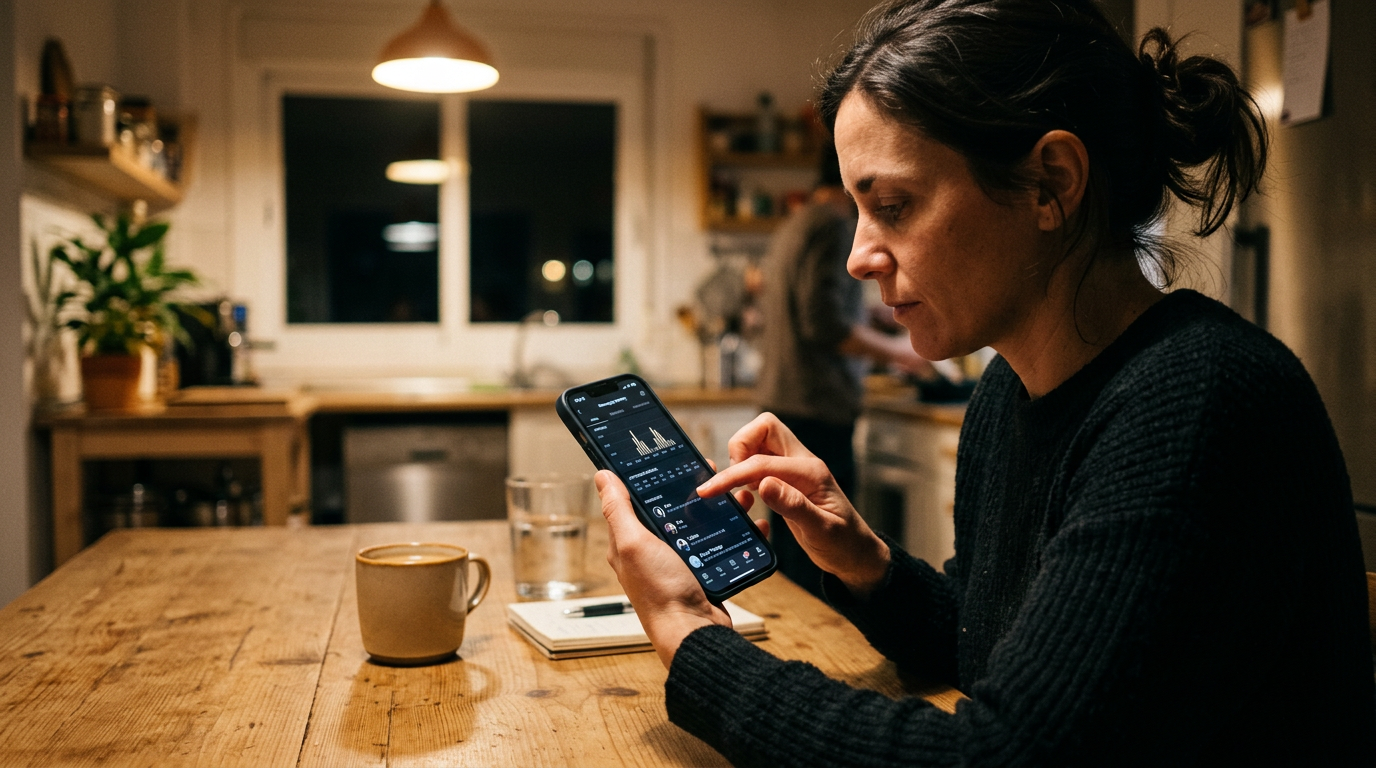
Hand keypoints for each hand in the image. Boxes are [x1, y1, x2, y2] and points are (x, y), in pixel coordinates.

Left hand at [595, 470, 732, 668]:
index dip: (651, 475)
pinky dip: (734, 531)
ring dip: (717, 507)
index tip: (669, 456)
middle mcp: (652, 550)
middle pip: (671, 507)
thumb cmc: (660, 593)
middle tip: (710, 470)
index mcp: (629, 541)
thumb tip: (602, 476)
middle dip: (691, 488)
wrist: (695, 633)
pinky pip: (718, 544)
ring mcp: (679, 561)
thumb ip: (618, 510)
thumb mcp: (633, 543)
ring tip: (735, 494)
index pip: (635, 498)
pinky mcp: (702, 571)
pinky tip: (747, 523)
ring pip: (699, 523)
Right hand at [697, 413, 890, 597]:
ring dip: (741, 460)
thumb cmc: (844, 544)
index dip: (733, 474)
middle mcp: (802, 463)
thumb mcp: (821, 530)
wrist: (856, 555)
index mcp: (811, 472)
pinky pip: (760, 462)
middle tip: (731, 480)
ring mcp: (794, 470)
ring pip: (759, 442)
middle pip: (763, 428)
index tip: (709, 490)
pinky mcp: (787, 481)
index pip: (762, 462)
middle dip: (739, 447)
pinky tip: (748, 498)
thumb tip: (763, 485)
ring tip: (739, 492)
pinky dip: (746, 474)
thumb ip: (793, 506)